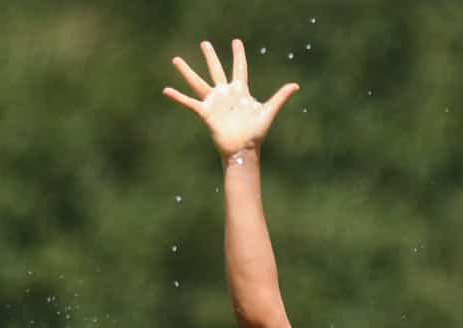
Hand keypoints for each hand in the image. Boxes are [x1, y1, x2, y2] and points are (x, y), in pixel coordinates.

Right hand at [165, 38, 298, 159]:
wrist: (243, 150)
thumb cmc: (256, 134)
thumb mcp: (269, 112)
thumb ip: (281, 97)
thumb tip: (296, 86)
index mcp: (240, 91)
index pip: (239, 68)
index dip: (238, 55)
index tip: (236, 42)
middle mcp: (225, 94)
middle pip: (216, 70)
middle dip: (211, 56)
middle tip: (205, 43)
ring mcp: (214, 103)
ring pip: (198, 82)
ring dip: (187, 71)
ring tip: (176, 59)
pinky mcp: (206, 113)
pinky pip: (189, 103)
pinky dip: (178, 98)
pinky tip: (166, 90)